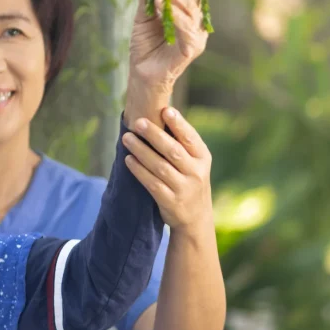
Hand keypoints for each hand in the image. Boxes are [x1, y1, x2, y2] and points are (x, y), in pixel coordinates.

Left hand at [121, 106, 211, 230]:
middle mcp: (196, 173)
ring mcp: (184, 188)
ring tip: (127, 138)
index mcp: (203, 158)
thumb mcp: (195, 163)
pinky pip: (152, 184)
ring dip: (141, 151)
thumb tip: (160, 113)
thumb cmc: (190, 180)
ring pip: (160, 167)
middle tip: (137, 122)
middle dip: (154, 135)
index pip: (190, 138)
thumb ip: (182, 143)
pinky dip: (139, 171)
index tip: (165, 110)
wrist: (196, 219)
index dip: (179, 124)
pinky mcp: (170, 202)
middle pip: (173, 151)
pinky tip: (128, 160)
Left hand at [128, 0, 208, 92]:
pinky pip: (186, 25)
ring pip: (188, 5)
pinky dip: (173, 12)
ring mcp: (197, 33)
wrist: (142, 74)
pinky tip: (159, 3)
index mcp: (187, 9)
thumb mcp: (144, 15)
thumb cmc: (145, 46)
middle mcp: (196, 19)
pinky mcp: (193, 47)